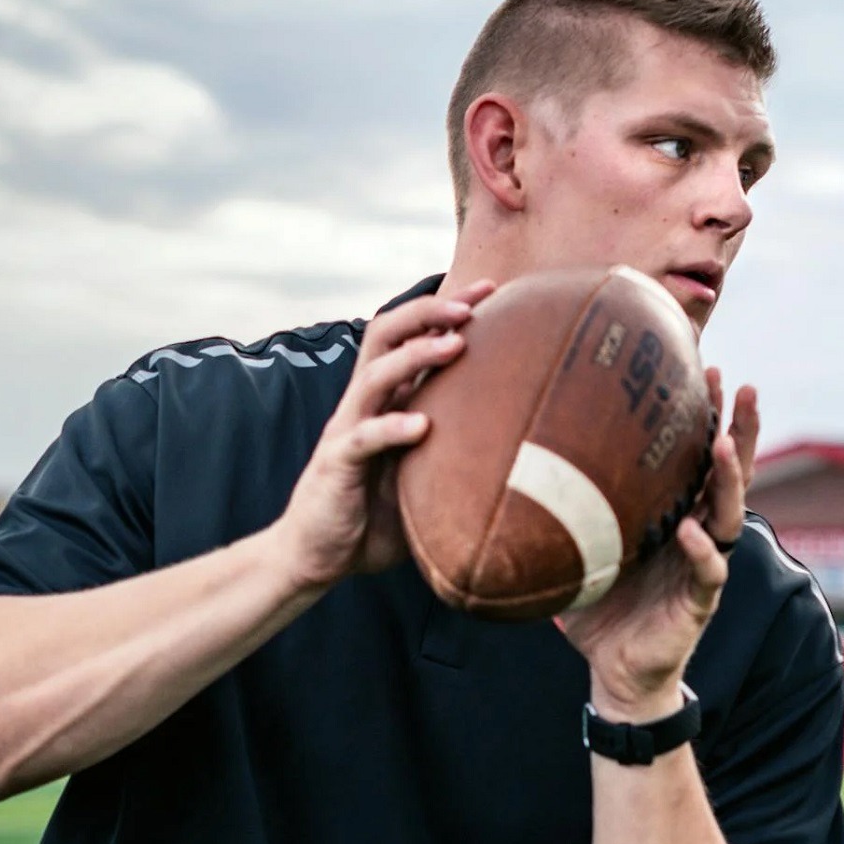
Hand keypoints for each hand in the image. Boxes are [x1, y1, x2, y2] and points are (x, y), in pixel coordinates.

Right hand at [272, 280, 495, 591]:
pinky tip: (422, 426)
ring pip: (376, 375)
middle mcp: (365, 403)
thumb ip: (456, 450)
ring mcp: (348, 429)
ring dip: (416, 355)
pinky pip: (363, 437)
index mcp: (387, 398)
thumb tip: (525, 445)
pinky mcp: (336, 464)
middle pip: (387, 334)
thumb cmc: (376, 513)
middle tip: (472, 306)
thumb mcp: (424, 473)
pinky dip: (392, 428)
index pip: (413, 336)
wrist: (317, 554)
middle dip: (429, 313)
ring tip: (456, 345)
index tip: (494, 289)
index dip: (448, 309)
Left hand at [560, 368, 760, 719]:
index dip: (708, 411)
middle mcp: (698, 530)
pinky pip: (709, 571)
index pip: (699, 452)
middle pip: (730, 470)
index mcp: (674, 512)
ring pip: (728, 513)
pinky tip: (692, 530)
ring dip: (728, 476)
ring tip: (722, 443)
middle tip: (743, 385)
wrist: (616, 673)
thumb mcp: (579, 546)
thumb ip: (559, 508)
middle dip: (740, 427)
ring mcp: (704, 565)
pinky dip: (702, 550)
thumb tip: (503, 461)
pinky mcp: (699, 602)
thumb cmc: (601, 606)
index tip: (708, 366)